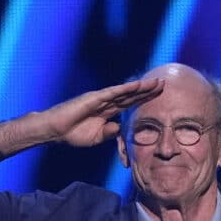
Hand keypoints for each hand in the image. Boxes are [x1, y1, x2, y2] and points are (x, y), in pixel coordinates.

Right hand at [0, 77, 164, 154]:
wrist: (56, 131)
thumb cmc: (73, 134)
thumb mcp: (97, 137)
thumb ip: (109, 132)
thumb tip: (120, 127)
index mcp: (108, 112)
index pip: (130, 104)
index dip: (144, 100)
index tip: (158, 97)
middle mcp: (106, 102)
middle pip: (131, 95)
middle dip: (148, 90)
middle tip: (164, 84)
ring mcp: (101, 99)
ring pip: (125, 92)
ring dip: (141, 87)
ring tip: (156, 83)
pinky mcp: (94, 98)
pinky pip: (114, 93)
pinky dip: (126, 89)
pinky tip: (138, 85)